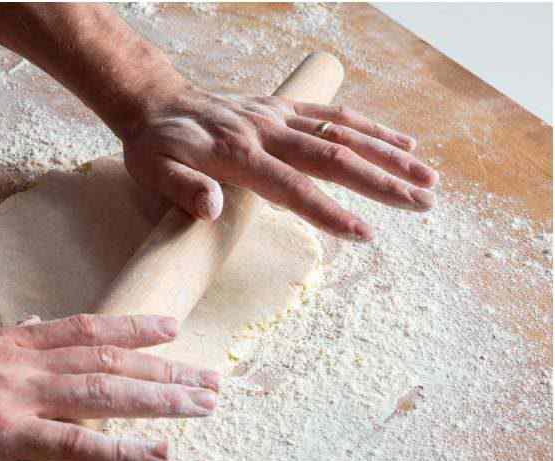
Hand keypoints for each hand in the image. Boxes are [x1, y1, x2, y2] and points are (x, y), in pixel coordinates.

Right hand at [0, 314, 218, 460]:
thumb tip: (6, 343)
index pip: (76, 329)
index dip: (127, 330)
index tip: (167, 329)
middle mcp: (14, 361)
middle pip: (105, 360)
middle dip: (164, 370)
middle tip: (211, 378)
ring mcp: (12, 396)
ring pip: (104, 393)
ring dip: (161, 400)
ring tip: (204, 406)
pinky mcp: (0, 435)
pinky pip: (75, 444)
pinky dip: (121, 450)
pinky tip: (159, 455)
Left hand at [116, 82, 437, 240]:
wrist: (156, 103)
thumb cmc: (154, 148)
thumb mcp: (153, 172)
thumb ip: (182, 190)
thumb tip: (213, 211)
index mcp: (238, 155)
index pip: (292, 187)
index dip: (328, 212)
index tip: (363, 233)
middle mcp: (267, 132)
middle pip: (334, 157)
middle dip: (382, 183)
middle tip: (423, 204)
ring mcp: (280, 117)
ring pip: (345, 133)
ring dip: (390, 156)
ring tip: (429, 179)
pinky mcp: (285, 108)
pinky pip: (336, 116)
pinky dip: (373, 129)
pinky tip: (406, 144)